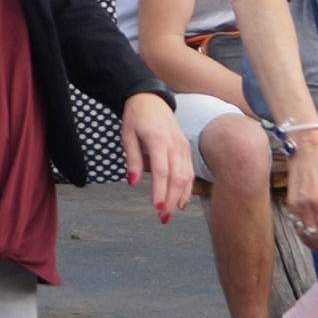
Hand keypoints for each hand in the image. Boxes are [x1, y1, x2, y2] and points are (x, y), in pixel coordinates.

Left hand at [120, 93, 193, 223]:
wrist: (151, 100)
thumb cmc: (136, 118)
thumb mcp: (127, 136)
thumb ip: (132, 159)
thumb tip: (132, 182)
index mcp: (158, 141)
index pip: (161, 171)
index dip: (160, 191)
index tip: (156, 208)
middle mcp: (174, 145)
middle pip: (177, 178)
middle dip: (170, 200)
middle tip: (162, 218)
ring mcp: (183, 147)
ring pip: (186, 176)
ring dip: (179, 197)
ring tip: (170, 214)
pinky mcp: (186, 149)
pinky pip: (189, 171)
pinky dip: (187, 188)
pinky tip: (181, 202)